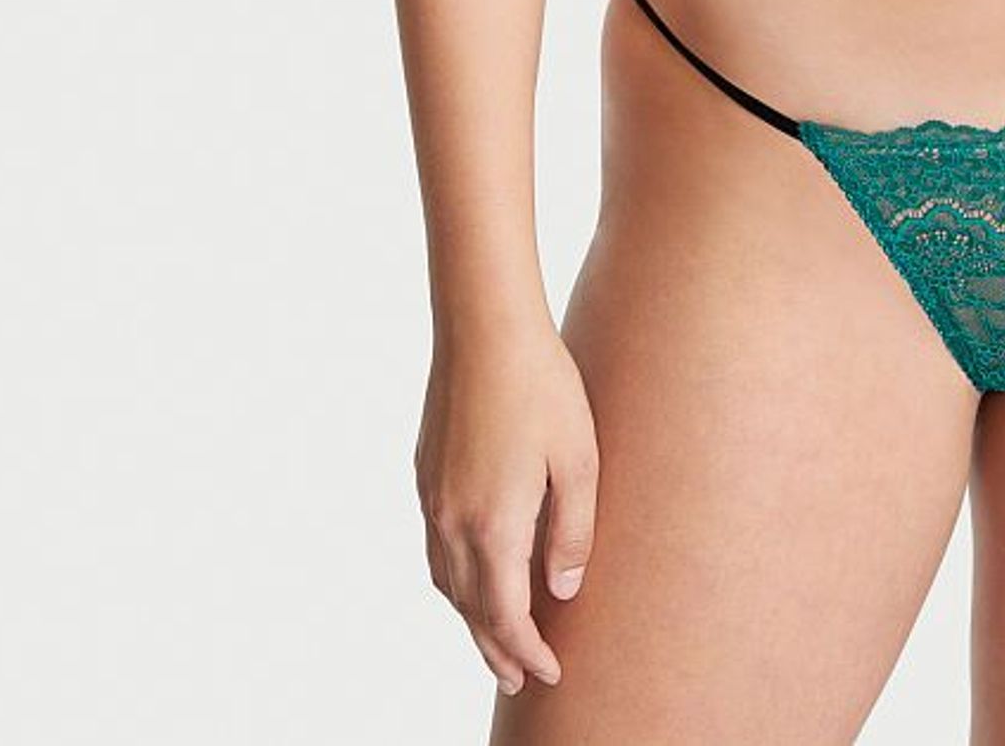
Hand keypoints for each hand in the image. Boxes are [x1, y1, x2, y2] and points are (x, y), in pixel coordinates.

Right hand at [415, 317, 599, 696]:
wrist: (484, 326)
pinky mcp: (425, 472)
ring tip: (494, 637)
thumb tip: (562, 591)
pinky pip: (435, 547)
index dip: (528, 652)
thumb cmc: (542, 386)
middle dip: (495, 649)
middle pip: (469, 609)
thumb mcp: (579, 460)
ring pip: (445, 581)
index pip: (506, 616)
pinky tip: (470, 572)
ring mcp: (433, 497)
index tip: (550, 673)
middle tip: (519, 679)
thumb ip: (572, 532)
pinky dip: (452, 578)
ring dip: (469, 618)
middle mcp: (453, 522)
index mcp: (494, 526)